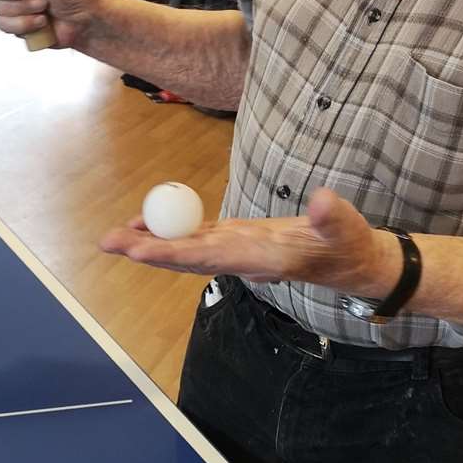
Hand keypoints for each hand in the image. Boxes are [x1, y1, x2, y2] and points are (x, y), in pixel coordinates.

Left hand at [99, 188, 401, 296]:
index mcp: (259, 257)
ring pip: (188, 248)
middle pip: (185, 256)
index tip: (137, 250)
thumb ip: (332, 215)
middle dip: (147, 249)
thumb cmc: (350, 245)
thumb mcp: (346, 227)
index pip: (206, 256)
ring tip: (121, 230)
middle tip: (108, 241)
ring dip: (155, 241)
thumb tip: (321, 200)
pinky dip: (176, 230)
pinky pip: (200, 237)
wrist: (355, 262)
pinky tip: (157, 220)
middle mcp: (241, 258)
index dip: (170, 252)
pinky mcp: (241, 239)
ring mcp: (239, 250)